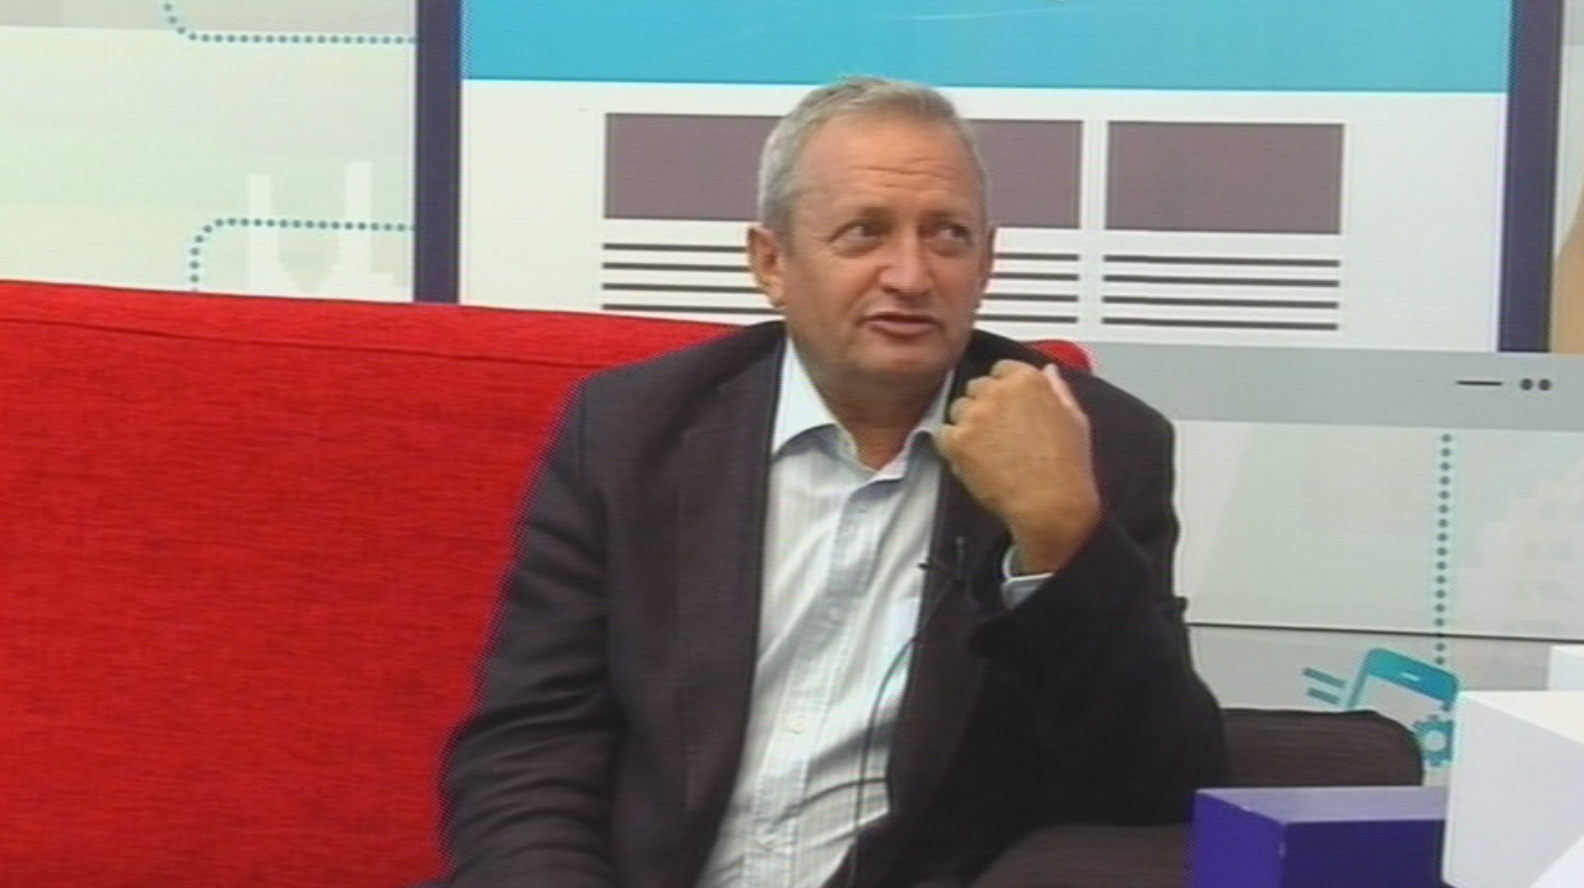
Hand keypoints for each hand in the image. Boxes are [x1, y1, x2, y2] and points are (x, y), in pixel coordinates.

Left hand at [936, 360, 1099, 573]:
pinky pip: (943, 433)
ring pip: (958, 408)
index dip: (1004, 387)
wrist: (1050, 504)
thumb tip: (1049, 372)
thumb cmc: (1066, 468)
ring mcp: (975, 416)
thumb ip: (1057, 389)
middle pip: (976, 386)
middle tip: (999, 429)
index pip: (1001, 367)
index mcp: (1027, 380)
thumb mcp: (1075, 418)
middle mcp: (997, 392)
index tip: (1008, 402)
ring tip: (988, 447)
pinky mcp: (957, 441)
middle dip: (985, 403)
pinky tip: (974, 457)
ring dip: (967, 422)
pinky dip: (953, 444)